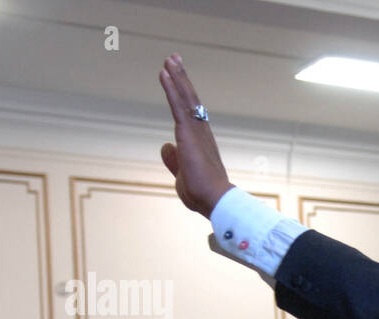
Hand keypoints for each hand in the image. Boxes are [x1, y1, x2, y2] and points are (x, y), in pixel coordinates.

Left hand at [158, 55, 232, 216]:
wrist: (214, 200)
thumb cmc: (202, 193)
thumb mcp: (181, 174)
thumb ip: (173, 159)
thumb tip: (166, 146)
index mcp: (200, 142)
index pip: (190, 114)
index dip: (183, 95)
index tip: (177, 79)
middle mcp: (201, 132)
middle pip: (190, 100)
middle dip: (181, 79)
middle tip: (174, 59)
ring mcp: (196, 131)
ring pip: (185, 98)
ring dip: (177, 77)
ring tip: (170, 59)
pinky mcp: (188, 133)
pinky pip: (178, 105)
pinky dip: (171, 87)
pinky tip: (164, 73)